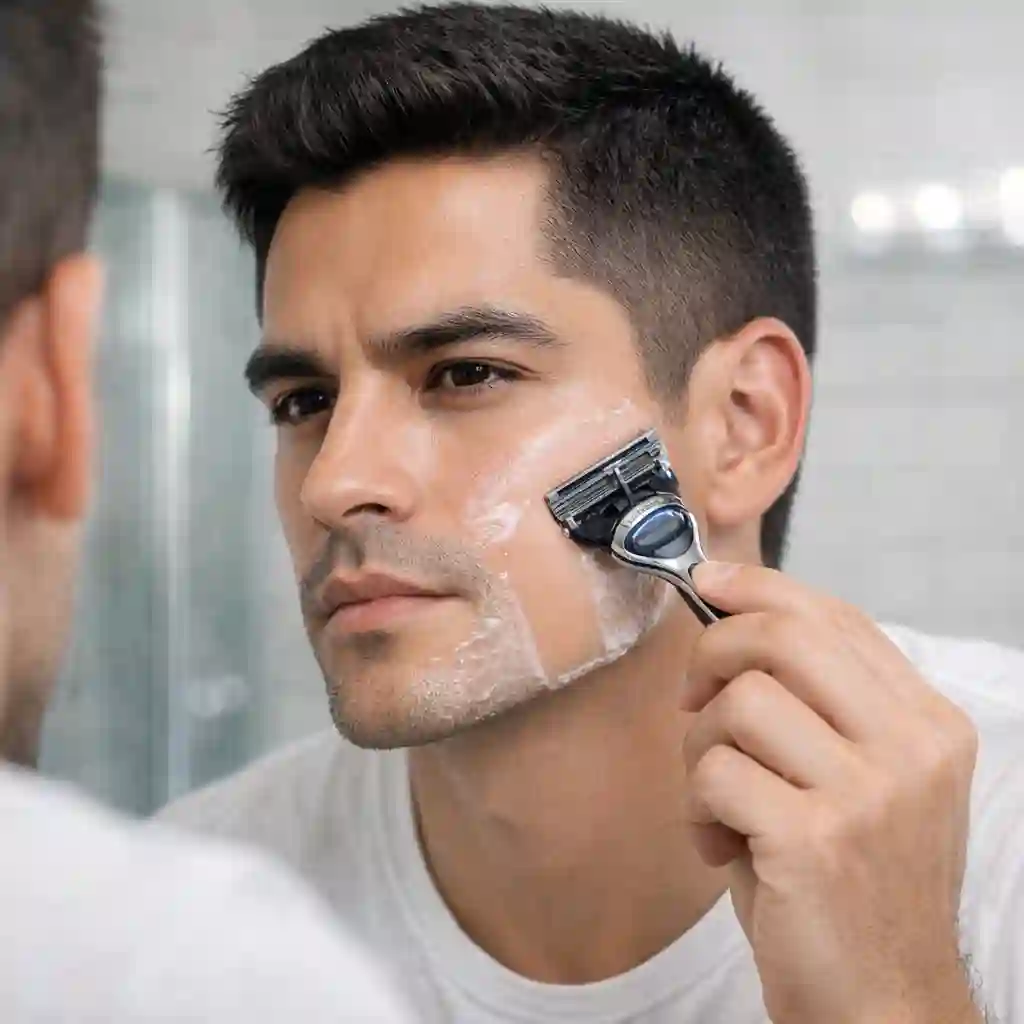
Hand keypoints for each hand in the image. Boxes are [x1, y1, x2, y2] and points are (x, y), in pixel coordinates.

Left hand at [683, 562, 981, 1023]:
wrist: (883, 1004)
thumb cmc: (852, 886)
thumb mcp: (860, 782)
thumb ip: (819, 706)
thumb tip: (730, 620)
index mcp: (927, 724)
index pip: (836, 617)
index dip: (761, 588)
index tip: (709, 584)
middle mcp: (912, 748)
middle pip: (784, 637)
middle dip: (713, 652)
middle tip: (693, 698)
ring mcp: (869, 793)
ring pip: (739, 702)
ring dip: (701, 746)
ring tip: (716, 798)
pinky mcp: (815, 839)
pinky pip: (715, 771)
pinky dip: (698, 805)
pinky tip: (719, 845)